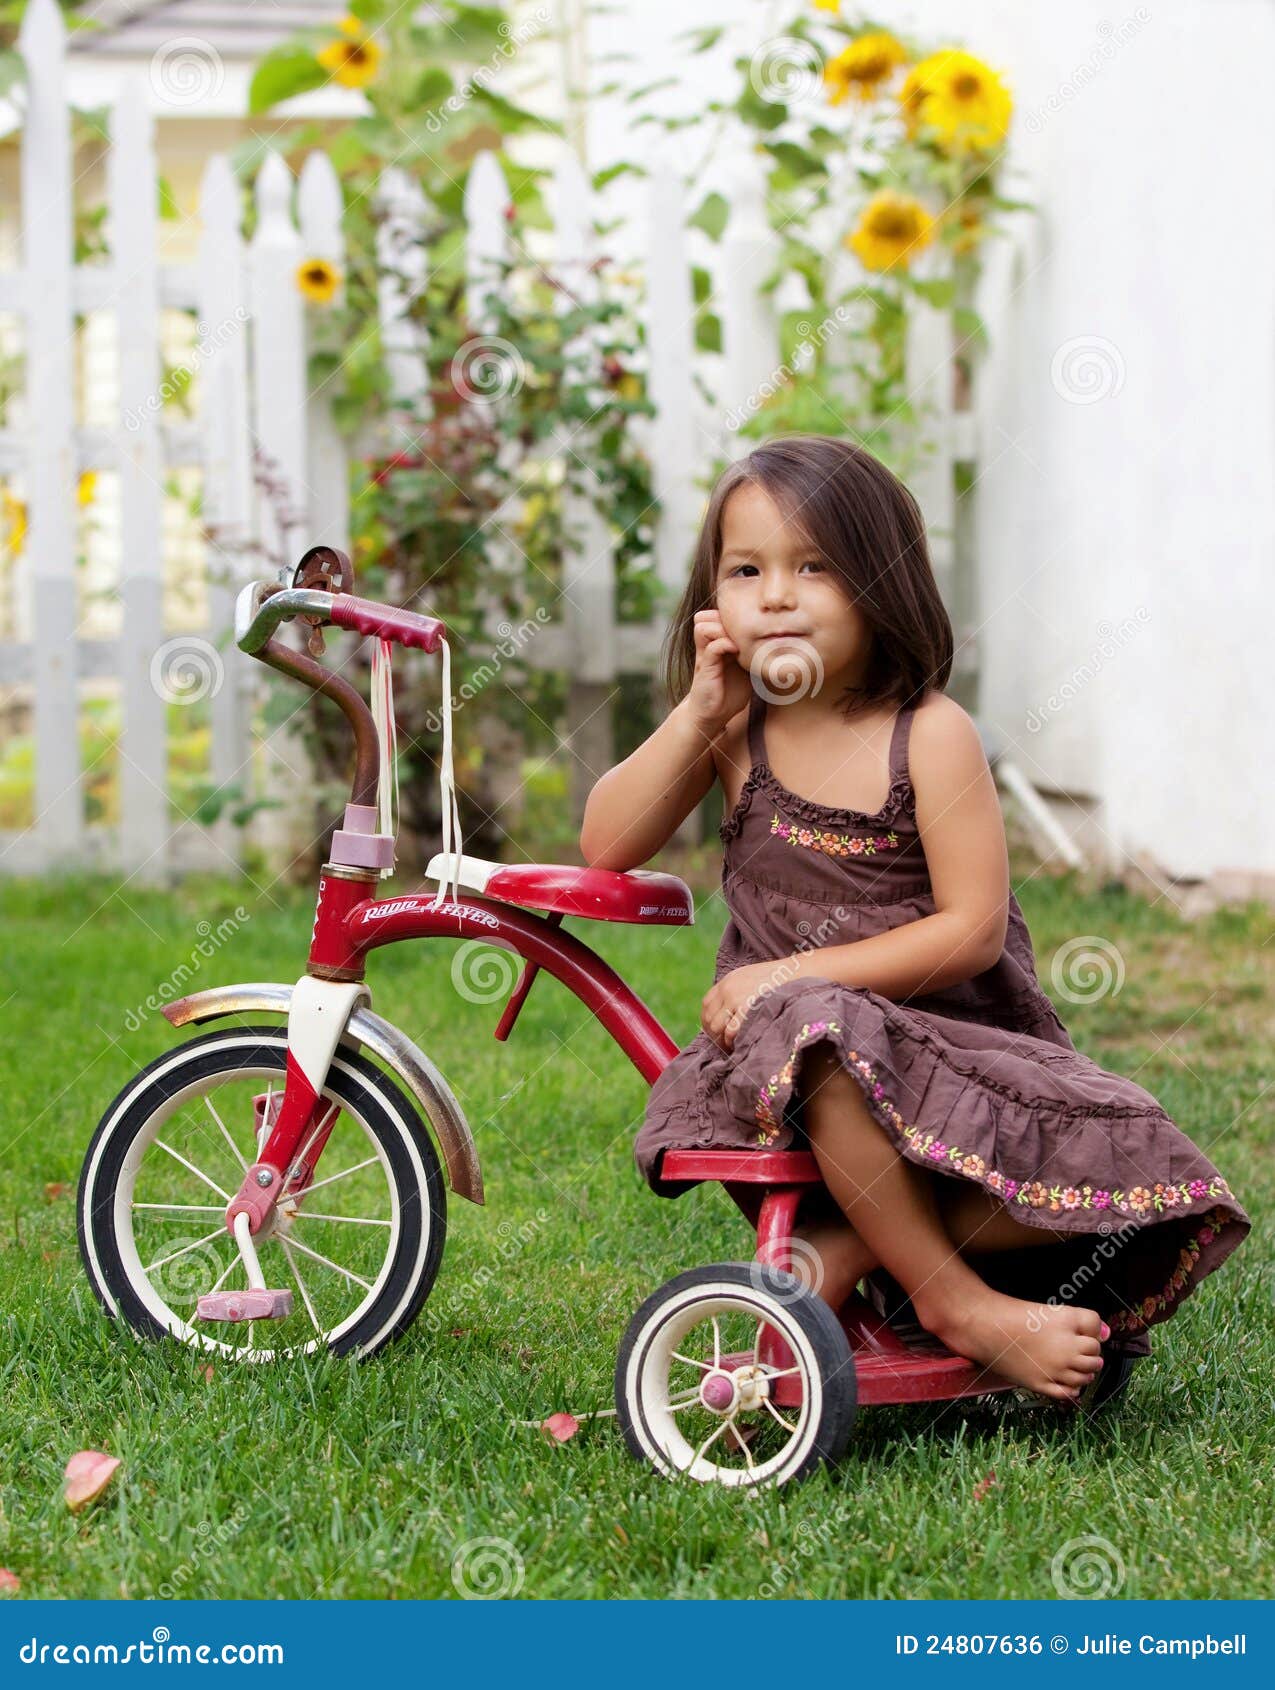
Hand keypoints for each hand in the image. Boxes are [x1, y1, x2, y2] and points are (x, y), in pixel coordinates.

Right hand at [684, 608, 753, 737]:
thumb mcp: (747, 671)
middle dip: (728, 618)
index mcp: (718, 644)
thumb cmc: (730, 694)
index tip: (755, 624)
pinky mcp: (705, 667)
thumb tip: (782, 647)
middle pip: (710, 615)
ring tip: (740, 640)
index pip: (721, 617)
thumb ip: (755, 657)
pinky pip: (713, 647)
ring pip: (705, 626)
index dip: (735, 616)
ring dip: (723, 628)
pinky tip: (737, 652)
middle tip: (748, 628)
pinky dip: (725, 645)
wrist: (712, 715)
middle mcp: (709, 645)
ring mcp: (705, 655)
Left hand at [702, 960, 792, 1051]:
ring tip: (731, 1046)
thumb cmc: (780, 980)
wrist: (798, 974)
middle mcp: (728, 988)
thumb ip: (737, 990)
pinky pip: (730, 1031)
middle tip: (724, 1044)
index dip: (708, 1020)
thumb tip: (727, 1013)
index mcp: (728, 980)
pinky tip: (738, 1045)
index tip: (715, 1032)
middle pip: (709, 1017)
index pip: (707, 1004)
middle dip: (714, 1034)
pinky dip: (731, 1041)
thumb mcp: (751, 977)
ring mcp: (736, 998)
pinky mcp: (746, 1009)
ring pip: (716, 1026)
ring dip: (722, 1039)